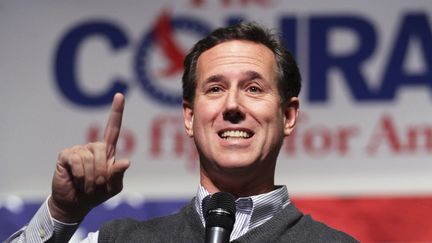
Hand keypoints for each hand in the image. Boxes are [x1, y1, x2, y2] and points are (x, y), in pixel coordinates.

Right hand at [49, 93, 129, 222]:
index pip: (113, 128)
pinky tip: (76, 180)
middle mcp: (92, 147)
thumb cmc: (97, 193)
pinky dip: (80, 175)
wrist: (75, 204)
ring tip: (86, 185)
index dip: (117, 112)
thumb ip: (118, 175)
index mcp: (106, 151)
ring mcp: (78, 150)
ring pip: (89, 159)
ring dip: (90, 178)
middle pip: (102, 149)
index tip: (120, 95)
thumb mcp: (113, 187)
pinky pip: (77, 161)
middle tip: (97, 185)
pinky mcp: (66, 155)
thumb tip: (126, 161)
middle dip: (101, 172)